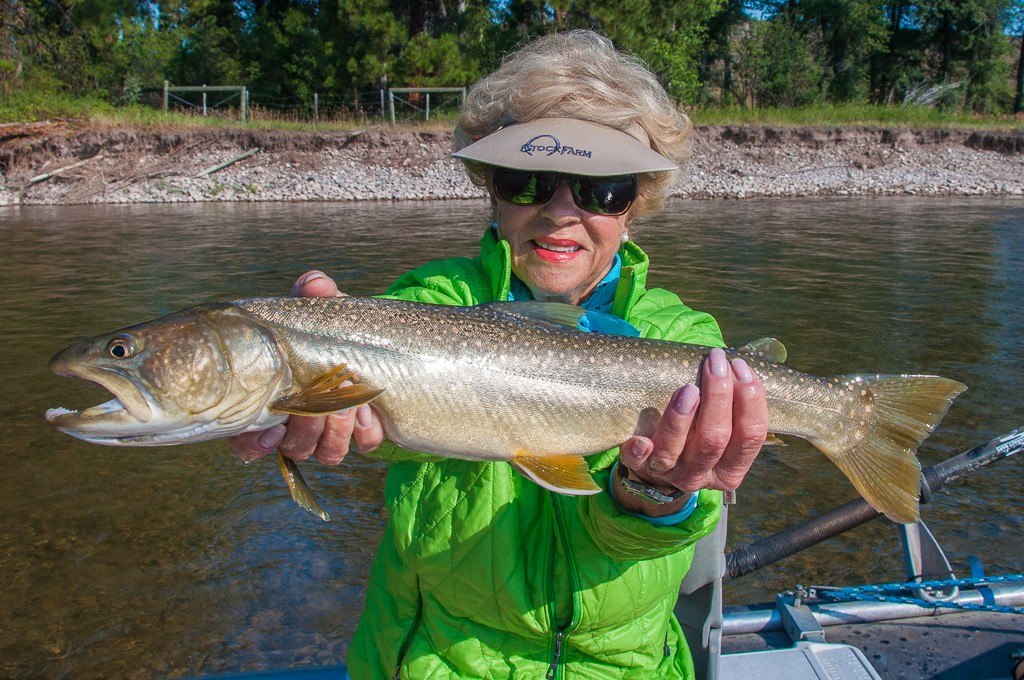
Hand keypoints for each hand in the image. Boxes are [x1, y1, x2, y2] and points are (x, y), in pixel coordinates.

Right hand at [228, 270, 384, 465]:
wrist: (379, 343)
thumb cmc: (333, 329)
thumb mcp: (323, 311)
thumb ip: (316, 295)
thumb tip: (313, 283)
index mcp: (273, 401)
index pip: (247, 440)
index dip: (254, 443)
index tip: (271, 429)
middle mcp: (299, 426)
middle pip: (292, 447)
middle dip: (306, 429)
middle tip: (320, 403)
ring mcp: (332, 434)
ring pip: (326, 452)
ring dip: (335, 431)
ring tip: (348, 402)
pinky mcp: (364, 435)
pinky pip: (363, 445)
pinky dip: (365, 431)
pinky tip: (370, 412)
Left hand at [615, 347, 767, 516]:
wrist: (658, 465)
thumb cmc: (698, 431)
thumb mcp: (721, 427)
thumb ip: (733, 405)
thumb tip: (740, 364)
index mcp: (730, 469)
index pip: (750, 437)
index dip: (750, 400)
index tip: (740, 365)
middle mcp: (702, 475)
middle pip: (714, 440)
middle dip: (718, 396)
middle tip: (716, 361)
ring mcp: (670, 473)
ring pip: (676, 450)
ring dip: (682, 418)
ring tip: (688, 388)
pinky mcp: (640, 467)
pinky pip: (637, 461)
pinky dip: (639, 451)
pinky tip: (640, 440)